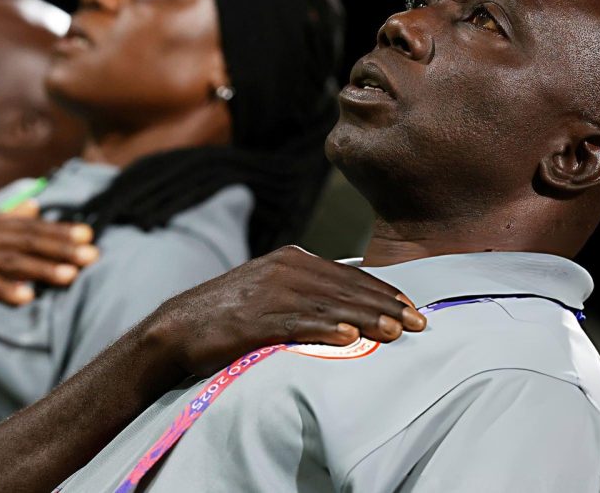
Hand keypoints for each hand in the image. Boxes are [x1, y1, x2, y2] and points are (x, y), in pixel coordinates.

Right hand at [0, 210, 97, 304]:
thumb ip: (6, 216)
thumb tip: (36, 205)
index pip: (32, 226)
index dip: (60, 230)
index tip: (88, 234)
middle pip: (29, 241)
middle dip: (62, 248)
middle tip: (92, 254)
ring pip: (13, 262)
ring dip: (43, 269)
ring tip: (70, 276)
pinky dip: (5, 290)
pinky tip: (25, 298)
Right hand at [144, 245, 426, 377]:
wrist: (178, 326)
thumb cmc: (230, 314)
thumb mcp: (272, 291)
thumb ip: (308, 292)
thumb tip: (350, 307)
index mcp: (292, 259)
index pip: (349, 275)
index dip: (384, 292)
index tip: (413, 308)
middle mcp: (285, 269)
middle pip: (347, 288)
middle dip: (387, 306)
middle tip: (420, 324)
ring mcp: (270, 293)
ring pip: (330, 306)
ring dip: (367, 319)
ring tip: (396, 332)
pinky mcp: (255, 319)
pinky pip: (298, 324)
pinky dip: (326, 330)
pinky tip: (351, 340)